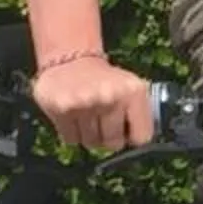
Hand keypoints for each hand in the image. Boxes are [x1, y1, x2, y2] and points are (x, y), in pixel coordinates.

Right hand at [32, 54, 154, 151]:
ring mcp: (84, 102)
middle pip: (114, 144)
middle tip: (103, 123)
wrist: (72, 60)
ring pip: (91, 143)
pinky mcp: (61, 107)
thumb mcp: (132, 91)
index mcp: (133, 92)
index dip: (133, 137)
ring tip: (88, 117)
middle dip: (109, 138)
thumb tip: (138, 144)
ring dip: (90, 136)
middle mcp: (109, 96)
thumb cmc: (107, 82)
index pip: (141, 137)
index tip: (126, 130)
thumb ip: (141, 117)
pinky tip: (74, 116)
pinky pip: (71, 139)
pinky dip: (73, 133)